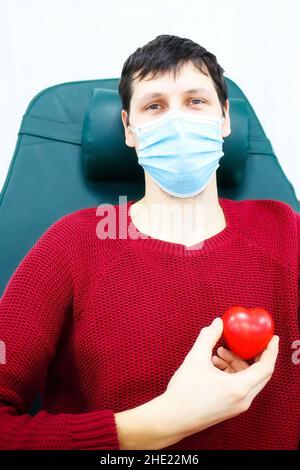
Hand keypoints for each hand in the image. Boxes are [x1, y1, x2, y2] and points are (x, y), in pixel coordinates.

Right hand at [161, 317, 278, 440]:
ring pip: (248, 379)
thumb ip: (208, 337)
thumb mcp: (196, 358)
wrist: (172, 417)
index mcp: (239, 387)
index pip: (265, 367)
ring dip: (238, 362)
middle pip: (259, 373)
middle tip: (246, 340)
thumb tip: (218, 323)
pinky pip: (240, 387)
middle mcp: (243, 399)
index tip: (272, 338)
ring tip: (218, 352)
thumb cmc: (184, 391)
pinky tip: (215, 363)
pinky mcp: (230, 408)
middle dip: (252, 354)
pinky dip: (232, 372)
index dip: (271, 350)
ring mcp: (237, 405)